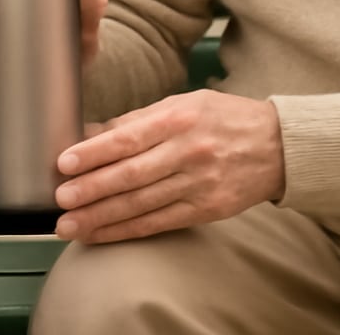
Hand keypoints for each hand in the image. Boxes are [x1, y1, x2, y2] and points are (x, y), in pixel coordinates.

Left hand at [52, 89, 284, 243]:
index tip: (65, 162)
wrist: (278, 146)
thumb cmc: (222, 118)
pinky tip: (101, 234)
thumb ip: (136, 120)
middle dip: (92, 189)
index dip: (94, 152)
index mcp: (179, 119)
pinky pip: (159, 223)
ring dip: (101, 217)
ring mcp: (199, 184)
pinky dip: (127, 230)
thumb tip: (88, 133)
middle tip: (61, 199)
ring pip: (142, 204)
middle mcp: (188, 152)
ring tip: (70, 225)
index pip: (129, 138)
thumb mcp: (182, 104)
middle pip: (132, 175)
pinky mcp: (207, 210)